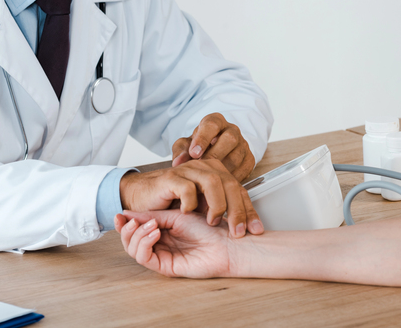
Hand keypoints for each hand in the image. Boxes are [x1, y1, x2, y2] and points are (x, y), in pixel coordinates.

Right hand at [115, 210, 233, 277]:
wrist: (225, 241)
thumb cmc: (208, 226)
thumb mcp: (176, 214)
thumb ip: (152, 215)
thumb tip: (127, 212)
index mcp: (161, 230)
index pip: (135, 228)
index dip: (125, 221)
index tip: (120, 212)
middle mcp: (159, 244)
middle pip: (129, 241)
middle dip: (126, 229)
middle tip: (130, 219)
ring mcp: (161, 255)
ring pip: (133, 250)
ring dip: (136, 234)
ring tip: (150, 224)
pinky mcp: (165, 267)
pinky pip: (144, 258)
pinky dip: (144, 243)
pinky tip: (155, 232)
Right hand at [119, 159, 263, 237]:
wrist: (144, 196)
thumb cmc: (173, 202)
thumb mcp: (203, 207)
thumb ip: (221, 209)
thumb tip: (246, 226)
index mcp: (215, 173)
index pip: (239, 190)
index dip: (249, 211)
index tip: (256, 230)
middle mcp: (204, 168)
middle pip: (229, 184)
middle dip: (237, 210)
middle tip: (238, 231)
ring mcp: (187, 170)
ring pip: (212, 182)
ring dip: (217, 205)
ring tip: (213, 222)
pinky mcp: (170, 178)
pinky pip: (186, 187)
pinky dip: (191, 202)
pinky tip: (190, 213)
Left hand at [171, 113, 254, 181]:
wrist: (214, 151)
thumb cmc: (198, 146)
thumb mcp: (186, 145)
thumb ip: (181, 151)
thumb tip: (179, 162)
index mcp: (216, 121)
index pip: (212, 124)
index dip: (203, 139)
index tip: (193, 153)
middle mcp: (232, 130)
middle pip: (229, 139)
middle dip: (215, 155)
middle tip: (202, 168)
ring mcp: (243, 144)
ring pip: (237, 156)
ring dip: (222, 169)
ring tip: (208, 179)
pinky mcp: (249, 159)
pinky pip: (244, 169)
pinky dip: (231, 178)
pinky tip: (220, 184)